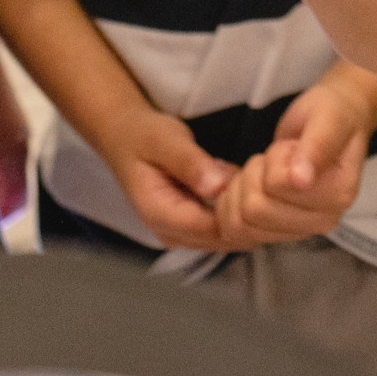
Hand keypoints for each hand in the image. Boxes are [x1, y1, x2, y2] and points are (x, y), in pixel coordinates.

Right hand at [96, 102, 241, 250]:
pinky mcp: (190, 228)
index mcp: (160, 215)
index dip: (240, 210)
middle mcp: (170, 232)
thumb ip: (192, 164)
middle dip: (244, 212)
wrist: (125, 137)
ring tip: (232, 173)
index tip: (250, 181)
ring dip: (241, 210)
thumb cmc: (143, 136)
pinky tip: (228, 181)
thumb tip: (219, 187)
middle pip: (224, 239)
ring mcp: (180, 234)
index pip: (214, 230)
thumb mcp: (165, 140)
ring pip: (228, 237)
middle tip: (247, 175)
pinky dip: (234, 208)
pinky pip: (223, 228)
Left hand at [213, 71, 376, 244]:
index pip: (276, 187)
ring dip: (242, 189)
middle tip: (275, 159)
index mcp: (338, 195)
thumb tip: (301, 180)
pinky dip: (232, 205)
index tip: (293, 149)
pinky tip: (250, 185)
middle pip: (255, 210)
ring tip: (266, 171)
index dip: (274, 160)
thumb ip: (316, 147)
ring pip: (241, 224)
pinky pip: (236, 232)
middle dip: (254, 175)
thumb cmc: (331, 116)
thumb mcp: (327, 118)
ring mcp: (300, 230)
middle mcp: (323, 220)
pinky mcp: (279, 233)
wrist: (335, 121)